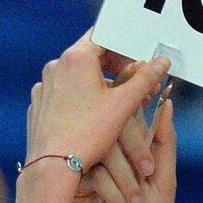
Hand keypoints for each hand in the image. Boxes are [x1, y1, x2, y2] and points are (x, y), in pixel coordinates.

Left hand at [25, 29, 168, 173]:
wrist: (54, 165)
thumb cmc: (88, 133)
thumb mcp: (124, 104)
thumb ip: (146, 79)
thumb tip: (162, 62)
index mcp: (77, 58)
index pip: (105, 37)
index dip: (127, 50)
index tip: (140, 69)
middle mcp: (56, 66)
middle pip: (93, 56)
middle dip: (118, 70)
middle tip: (138, 89)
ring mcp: (45, 84)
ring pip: (79, 76)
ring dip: (102, 85)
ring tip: (120, 107)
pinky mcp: (40, 102)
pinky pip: (65, 92)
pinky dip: (83, 98)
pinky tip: (95, 117)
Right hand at [70, 97, 176, 202]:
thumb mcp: (164, 183)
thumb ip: (164, 144)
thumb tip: (168, 104)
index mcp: (126, 152)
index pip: (129, 121)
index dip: (140, 120)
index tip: (152, 131)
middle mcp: (104, 157)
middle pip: (114, 130)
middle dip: (136, 152)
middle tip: (148, 174)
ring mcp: (86, 170)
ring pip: (104, 151)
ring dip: (127, 180)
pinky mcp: (72, 187)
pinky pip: (92, 173)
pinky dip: (111, 194)